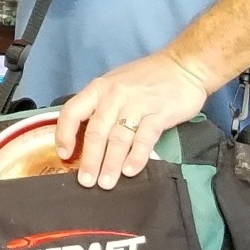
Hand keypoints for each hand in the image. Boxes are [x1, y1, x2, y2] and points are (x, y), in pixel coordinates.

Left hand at [54, 52, 211, 188]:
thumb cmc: (147, 78)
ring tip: (106, 183)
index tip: (65, 155)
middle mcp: (114, 96)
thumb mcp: (115, 84)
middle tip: (86, 182)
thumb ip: (100, 105)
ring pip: (118, 138)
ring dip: (111, 163)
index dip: (65, 134)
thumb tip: (83, 135)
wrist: (184, 66)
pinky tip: (130, 171)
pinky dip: (137, 156)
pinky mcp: (159, 114)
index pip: (72, 111)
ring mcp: (137, 105)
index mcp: (98, 88)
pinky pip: (144, 138)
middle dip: (90, 160)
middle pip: (96, 132)